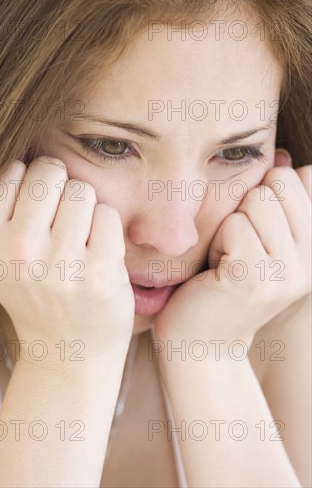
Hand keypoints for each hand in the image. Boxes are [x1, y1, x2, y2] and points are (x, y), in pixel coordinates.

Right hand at [0, 157, 134, 364]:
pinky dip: (107, 230)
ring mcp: (59, 265)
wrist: (67, 353)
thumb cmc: (38, 293)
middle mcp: (17, 253)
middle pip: (50, 172)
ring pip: (82, 189)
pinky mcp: (99, 274)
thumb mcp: (1, 255)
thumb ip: (5, 206)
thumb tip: (31, 148)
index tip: (38, 211)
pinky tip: (98, 256)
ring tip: (78, 243)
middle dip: (61, 189)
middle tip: (62, 223)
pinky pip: (108, 214)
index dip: (32, 184)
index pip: (12, 171)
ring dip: (86, 210)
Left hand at [154, 150, 310, 345]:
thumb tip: (286, 158)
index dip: (265, 194)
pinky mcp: (255, 280)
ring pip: (257, 200)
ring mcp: (287, 273)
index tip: (253, 232)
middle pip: (279, 183)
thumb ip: (278, 204)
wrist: (200, 342)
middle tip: (236, 246)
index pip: (302, 179)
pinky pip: (234, 225)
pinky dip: (217, 242)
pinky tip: (216, 271)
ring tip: (226, 259)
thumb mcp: (257, 241)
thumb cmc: (220, 283)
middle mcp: (310, 262)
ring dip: (229, 226)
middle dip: (246, 207)